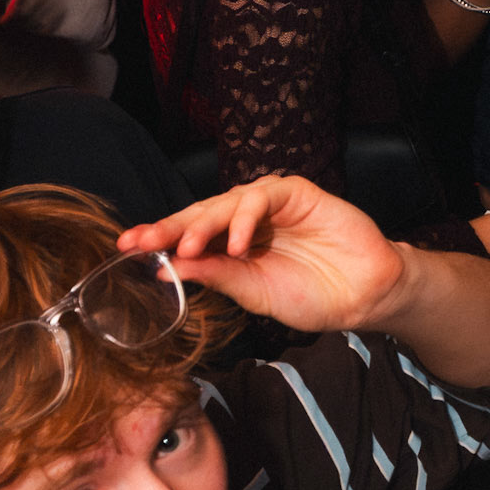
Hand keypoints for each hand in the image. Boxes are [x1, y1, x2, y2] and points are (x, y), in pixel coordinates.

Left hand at [118, 175, 408, 334]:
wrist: (362, 296)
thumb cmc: (311, 295)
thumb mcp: (253, 292)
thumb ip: (217, 276)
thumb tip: (170, 269)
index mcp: (231, 244)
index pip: (188, 236)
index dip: (159, 240)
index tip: (127, 248)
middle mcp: (245, 220)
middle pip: (198, 215)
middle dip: (169, 228)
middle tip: (144, 242)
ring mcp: (270, 204)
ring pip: (224, 202)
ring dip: (202, 224)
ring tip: (188, 248)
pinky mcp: (297, 193)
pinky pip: (262, 197)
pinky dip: (244, 218)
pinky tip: (236, 243)